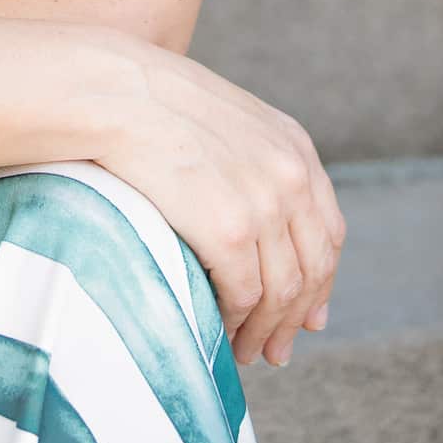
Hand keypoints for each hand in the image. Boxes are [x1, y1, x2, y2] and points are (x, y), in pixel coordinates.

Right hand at [92, 37, 345, 368]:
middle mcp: (291, 176)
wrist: (114, 92)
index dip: (322, 281)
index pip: (328, 231)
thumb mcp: (226, 117)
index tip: (309, 315)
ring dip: (266, 330)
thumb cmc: (152, 101)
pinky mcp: (229, 231)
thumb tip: (266, 219)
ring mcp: (264, 204)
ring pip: (283, 292)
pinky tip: (220, 328)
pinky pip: (244, 295)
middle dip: (297, 317)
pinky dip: (235, 320)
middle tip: (277, 350)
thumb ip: (256, 161)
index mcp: (293, 146)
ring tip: (247, 350)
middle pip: (313, 268)